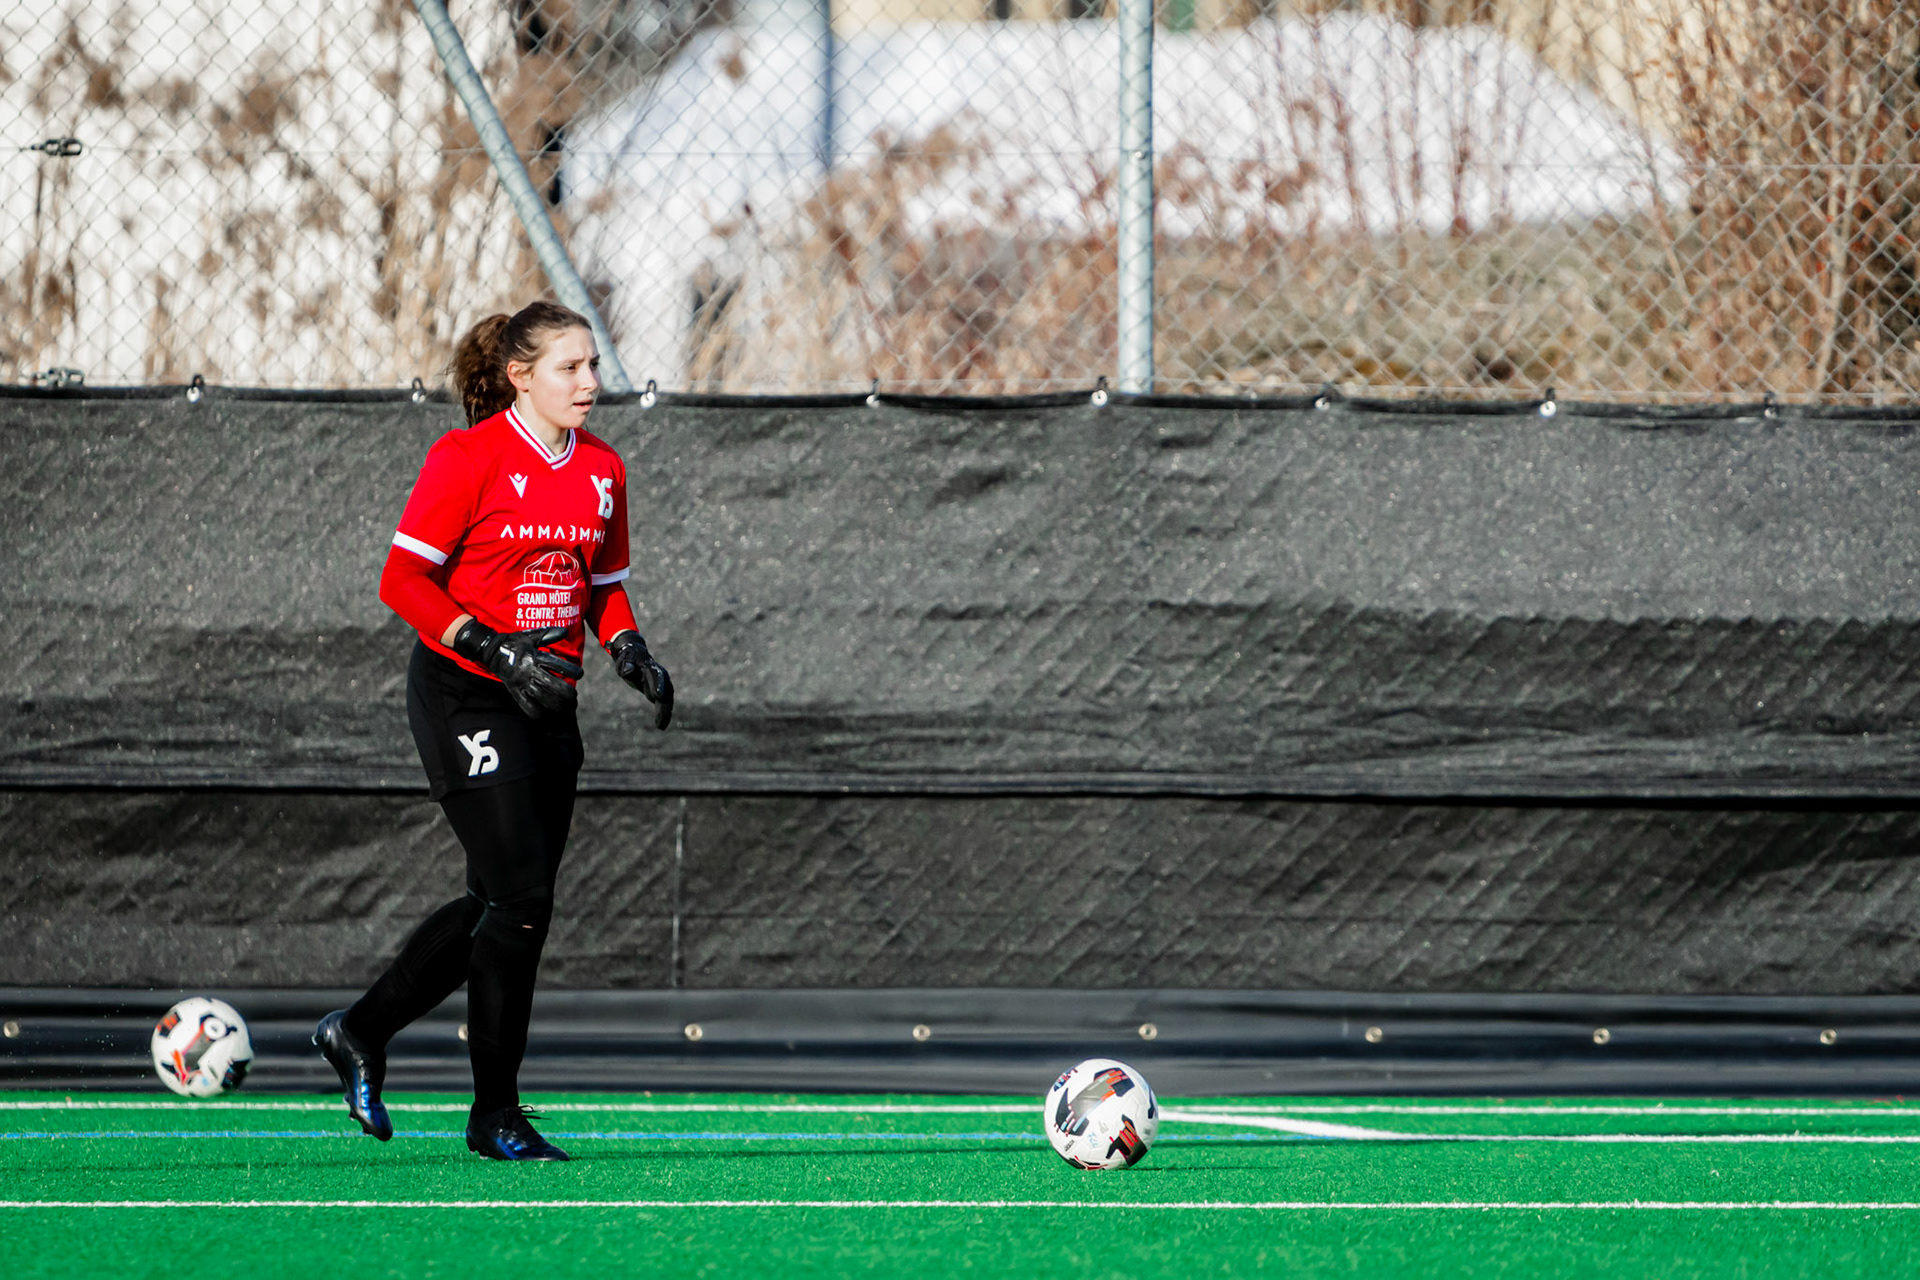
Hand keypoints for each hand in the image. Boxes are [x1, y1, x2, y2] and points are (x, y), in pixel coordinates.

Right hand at [452, 620, 583, 718]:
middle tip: (573, 696)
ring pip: (542, 698)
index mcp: (534, 656)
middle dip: (566, 693)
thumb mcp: (531, 637)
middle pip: (552, 685)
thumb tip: (565, 631)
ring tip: (565, 707)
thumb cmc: (514, 643)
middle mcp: (528, 670)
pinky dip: (538, 712)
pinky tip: (546, 713)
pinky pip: (526, 706)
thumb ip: (548, 635)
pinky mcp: (514, 691)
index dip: (571, 670)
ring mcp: (521, 682)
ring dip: (556, 704)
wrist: (491, 650)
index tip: (580, 674)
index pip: (557, 664)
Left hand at [607, 631, 672, 729]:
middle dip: (665, 704)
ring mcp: (663, 684)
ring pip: (667, 699)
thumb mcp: (623, 661)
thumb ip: (625, 666)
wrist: (635, 655)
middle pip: (666, 690)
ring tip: (661, 726)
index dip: (658, 685)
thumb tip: (627, 671)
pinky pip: (664, 704)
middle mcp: (661, 675)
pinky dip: (663, 714)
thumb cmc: (627, 659)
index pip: (656, 675)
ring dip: (665, 712)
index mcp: (650, 666)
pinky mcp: (661, 691)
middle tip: (663, 717)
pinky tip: (661, 726)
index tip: (659, 696)